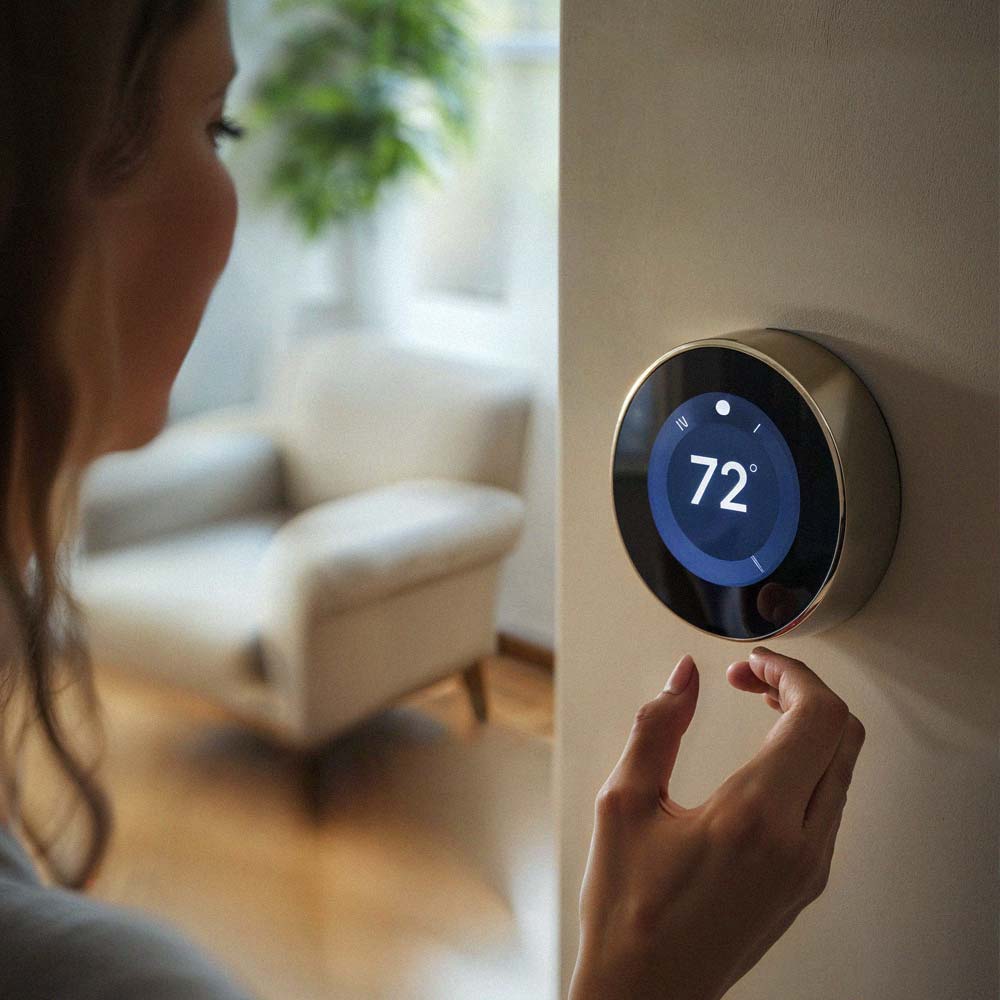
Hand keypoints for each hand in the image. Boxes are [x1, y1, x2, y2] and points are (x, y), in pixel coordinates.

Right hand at [568, 646, 865, 999]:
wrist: (646, 992)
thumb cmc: (628, 911)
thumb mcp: (622, 803)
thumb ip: (656, 726)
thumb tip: (683, 677)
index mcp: (755, 818)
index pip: (818, 716)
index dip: (791, 671)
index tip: (753, 662)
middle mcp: (799, 843)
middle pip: (844, 734)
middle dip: (802, 688)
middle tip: (753, 677)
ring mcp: (811, 866)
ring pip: (843, 767)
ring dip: (809, 723)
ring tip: (759, 706)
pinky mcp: (808, 880)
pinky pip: (831, 799)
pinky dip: (810, 759)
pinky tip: (766, 754)